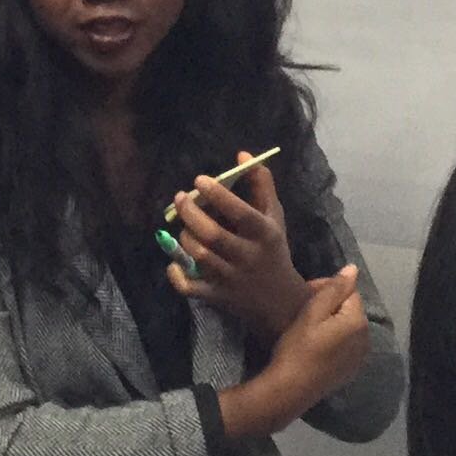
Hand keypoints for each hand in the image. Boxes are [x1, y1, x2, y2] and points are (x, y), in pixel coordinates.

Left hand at [166, 160, 308, 341]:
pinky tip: (174, 262)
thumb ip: (261, 184)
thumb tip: (242, 154)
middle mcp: (248, 257)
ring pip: (200, 257)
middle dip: (191, 214)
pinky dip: (176, 275)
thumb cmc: (273, 250)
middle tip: (180, 198)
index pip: (241, 213)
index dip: (219, 195)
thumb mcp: (274, 217)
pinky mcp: (218, 297)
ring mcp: (232, 279)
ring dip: (185, 237)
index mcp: (265, 234)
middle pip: (213, 236)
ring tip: (184, 226)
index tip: (199, 180)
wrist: (281, 301)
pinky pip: (190, 288)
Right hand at [266, 265, 369, 403]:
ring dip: (332, 322)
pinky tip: (315, 345)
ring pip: (347, 327)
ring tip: (308, 326)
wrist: (290, 389)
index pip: (348, 291)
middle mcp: (366, 339)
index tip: (305, 293)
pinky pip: (345, 345)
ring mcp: (359, 357)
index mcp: (358, 321)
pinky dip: (334, 339)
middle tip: (304, 308)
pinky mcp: (350, 370)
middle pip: (350, 309)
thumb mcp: (312, 314)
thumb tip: (353, 269)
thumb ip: (334, 289)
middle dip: (330, 304)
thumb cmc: (298, 348)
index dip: (326, 288)